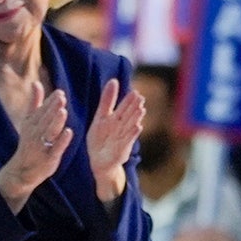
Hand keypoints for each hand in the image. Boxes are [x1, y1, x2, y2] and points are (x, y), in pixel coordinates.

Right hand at [0, 82, 72, 211]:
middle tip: (62, 98)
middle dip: (53, 108)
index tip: (60, 92)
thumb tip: (36, 83)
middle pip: (46, 119)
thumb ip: (35, 103)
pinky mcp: (48, 158)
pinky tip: (68, 132)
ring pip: (50, 132)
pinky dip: (61, 141)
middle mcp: (35, 133)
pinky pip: (55, 148)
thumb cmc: (29, 143)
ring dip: (56, 122)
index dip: (50, 102)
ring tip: (63, 112)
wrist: (22, 170)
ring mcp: (41, 146)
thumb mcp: (29, 122)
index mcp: (32, 123)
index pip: (42, 110)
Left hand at [87, 78, 144, 201]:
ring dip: (135, 118)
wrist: (99, 160)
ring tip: (141, 109)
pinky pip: (127, 140)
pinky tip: (138, 126)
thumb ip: (107, 101)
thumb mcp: (100, 117)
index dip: (128, 101)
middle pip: (128, 115)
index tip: (135, 92)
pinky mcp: (121, 148)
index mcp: (115, 119)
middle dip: (133, 107)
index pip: (123, 108)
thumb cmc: (100, 138)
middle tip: (140, 97)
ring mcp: (122, 138)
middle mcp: (120, 128)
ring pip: (129, 126)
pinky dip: (132, 134)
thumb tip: (113, 80)